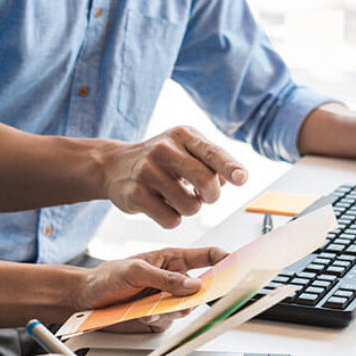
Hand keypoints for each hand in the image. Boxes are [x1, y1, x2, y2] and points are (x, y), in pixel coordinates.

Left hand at [77, 246, 228, 332]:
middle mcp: (172, 280)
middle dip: (196, 296)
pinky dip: (157, 321)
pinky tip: (142, 315)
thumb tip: (194, 285)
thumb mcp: (135, 271)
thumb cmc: (106, 276)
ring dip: (170, 311)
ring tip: (150, 309)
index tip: (235, 266)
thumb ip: (166, 278)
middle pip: (201, 289)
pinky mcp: (157, 317)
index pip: (206, 256)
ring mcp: (166, 299)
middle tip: (190, 300)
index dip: (224, 259)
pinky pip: (168, 323)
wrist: (85, 299)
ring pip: (185, 309)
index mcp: (171, 259)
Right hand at [101, 126, 247, 227]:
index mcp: (182, 135)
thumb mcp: (185, 148)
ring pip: (191, 207)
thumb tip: (233, 178)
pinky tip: (162, 206)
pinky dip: (172, 219)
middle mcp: (164, 149)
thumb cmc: (160, 160)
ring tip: (176, 197)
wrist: (114, 165)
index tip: (242, 179)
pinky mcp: (135, 194)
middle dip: (211, 196)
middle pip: (206, 182)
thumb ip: (211, 160)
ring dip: (189, 209)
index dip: (230, 167)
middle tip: (203, 196)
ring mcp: (147, 171)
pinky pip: (171, 220)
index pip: (212, 152)